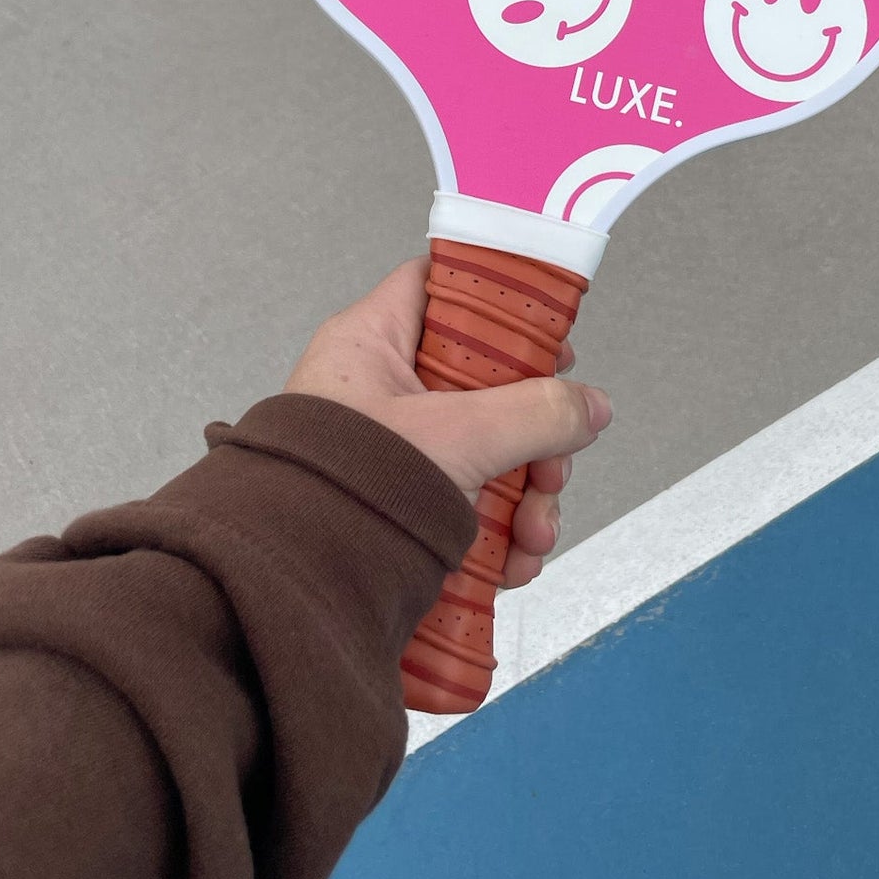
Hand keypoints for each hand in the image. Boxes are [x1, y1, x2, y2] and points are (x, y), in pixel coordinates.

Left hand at [284, 257, 611, 589]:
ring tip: (532, 533)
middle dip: (534, 436)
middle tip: (552, 464)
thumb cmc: (334, 494)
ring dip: (526, 496)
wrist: (289, 590)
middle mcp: (378, 391)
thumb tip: (589, 406)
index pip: (442, 288)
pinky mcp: (398, 505)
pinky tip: (513, 560)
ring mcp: (389, 451)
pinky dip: (500, 532)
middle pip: (484, 385)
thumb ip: (537, 414)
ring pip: (485, 451)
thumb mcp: (458, 437)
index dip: (501, 303)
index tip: (549, 337)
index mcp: (371, 343)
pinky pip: (467, 503)